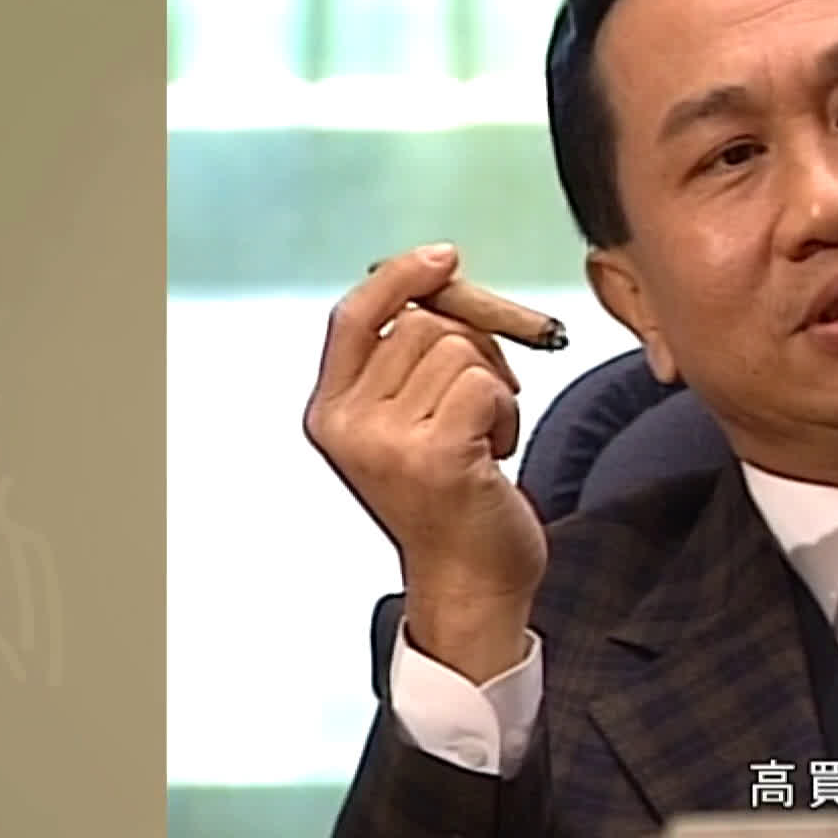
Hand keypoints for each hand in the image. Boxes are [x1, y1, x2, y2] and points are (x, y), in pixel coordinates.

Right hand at [304, 243, 546, 679]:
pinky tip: (495, 453)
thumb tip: (443, 274)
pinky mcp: (434, 457)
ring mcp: (386, 443)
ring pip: (460, 350)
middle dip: (474, 348)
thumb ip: (410, 359)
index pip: (352, 317)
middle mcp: (346, 426)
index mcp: (330, 412)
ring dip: (494, 386)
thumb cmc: (455, 496)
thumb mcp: (413, 422)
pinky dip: (507, 410)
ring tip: (483, 438)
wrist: (472, 582)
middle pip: (424, 325)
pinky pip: (486, 384)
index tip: (445, 255)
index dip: (399, 277)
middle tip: (484, 404)